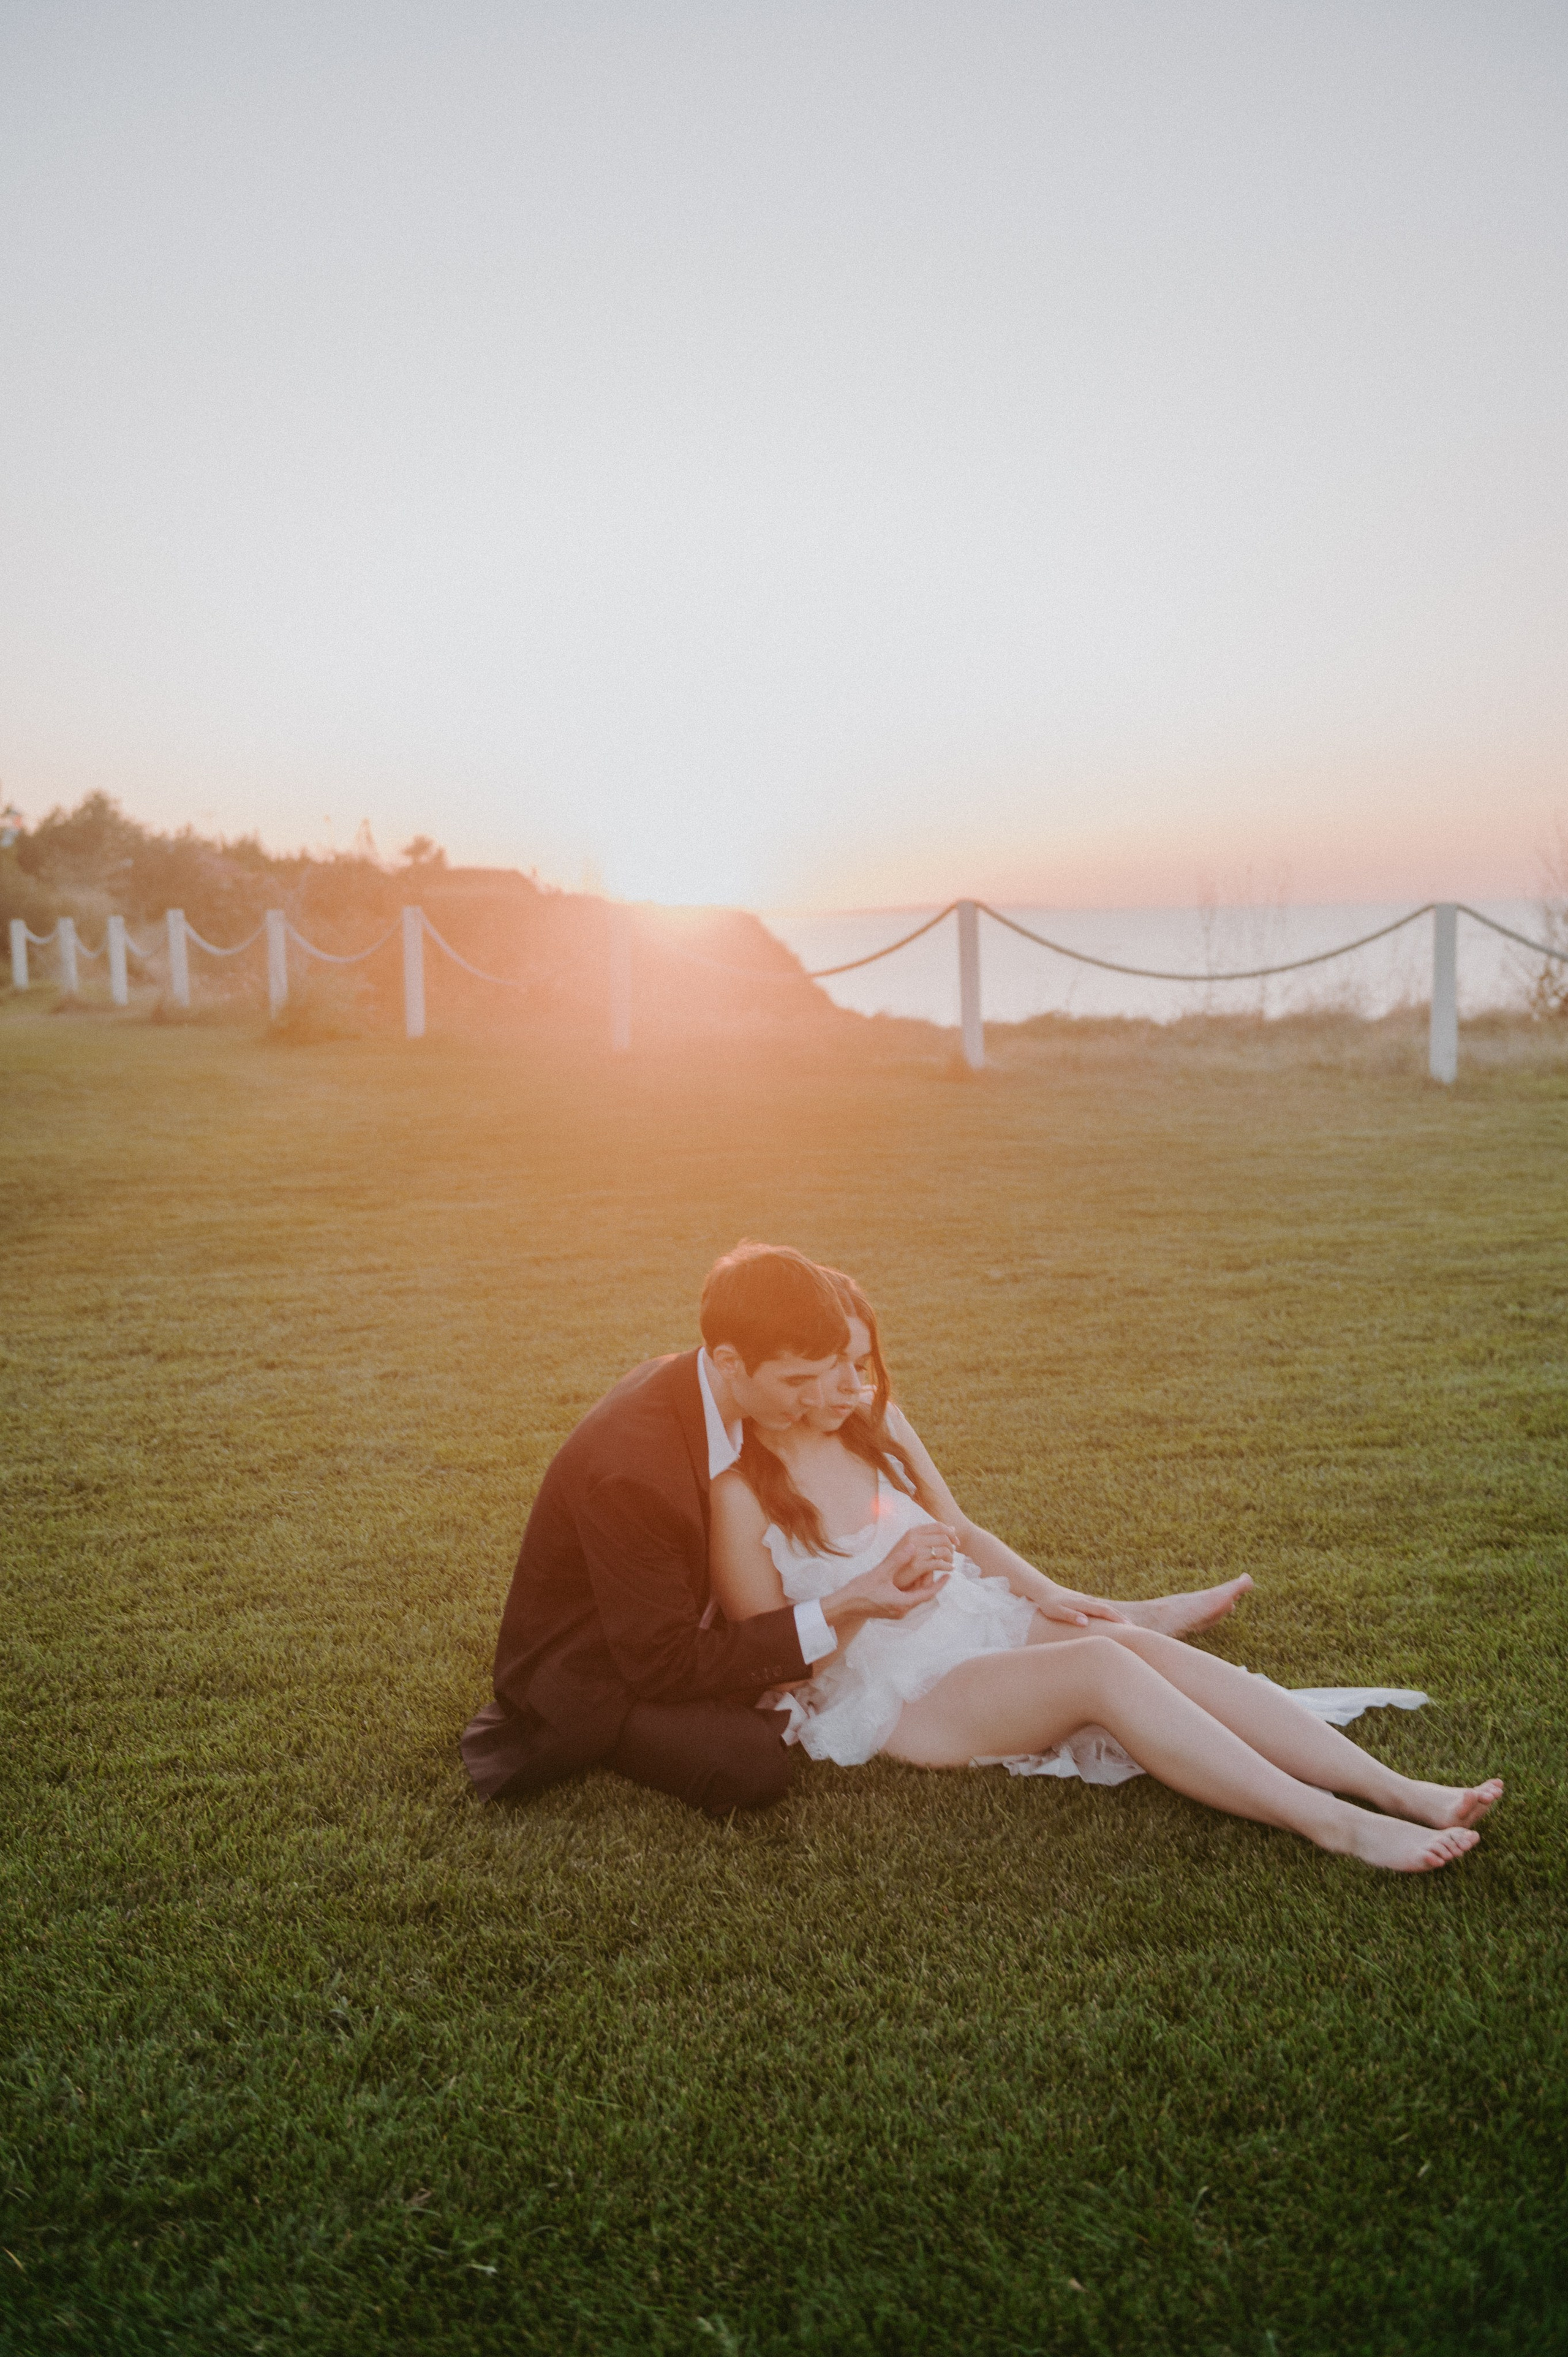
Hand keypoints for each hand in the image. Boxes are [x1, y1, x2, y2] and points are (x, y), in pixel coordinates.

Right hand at [822, 1524, 956, 1633]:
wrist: (844, 1607)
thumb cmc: (860, 1591)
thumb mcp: (881, 1573)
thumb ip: (898, 1560)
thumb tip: (913, 1546)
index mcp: (903, 1602)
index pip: (928, 1593)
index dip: (940, 1583)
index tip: (949, 1574)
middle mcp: (902, 1610)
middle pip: (923, 1596)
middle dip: (932, 1583)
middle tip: (939, 1569)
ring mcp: (895, 1612)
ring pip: (915, 1598)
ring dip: (921, 1586)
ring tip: (927, 1572)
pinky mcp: (889, 1610)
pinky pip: (906, 1600)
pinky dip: (911, 1590)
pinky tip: (909, 1580)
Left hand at [1035, 1581, 1127, 1627]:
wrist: (1044, 1591)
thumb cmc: (1049, 1604)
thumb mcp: (1056, 1611)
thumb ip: (1070, 1616)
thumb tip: (1085, 1622)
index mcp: (1084, 1604)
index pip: (1104, 1611)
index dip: (1117, 1619)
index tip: (1128, 1627)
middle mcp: (1088, 1601)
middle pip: (1109, 1609)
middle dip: (1122, 1618)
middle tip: (1136, 1629)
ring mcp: (1087, 1601)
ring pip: (1106, 1608)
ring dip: (1118, 1616)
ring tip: (1129, 1626)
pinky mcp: (1085, 1602)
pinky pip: (1101, 1609)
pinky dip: (1110, 1614)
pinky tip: (1113, 1620)